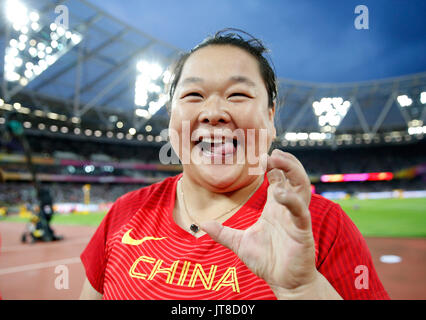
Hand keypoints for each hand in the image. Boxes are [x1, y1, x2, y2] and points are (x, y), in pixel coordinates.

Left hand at [201, 149, 336, 298]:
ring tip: (277, 161)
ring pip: (302, 187)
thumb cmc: (267, 261)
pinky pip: (300, 211)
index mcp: (275, 207)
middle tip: (272, 153)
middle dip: (286, 162)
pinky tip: (280, 193)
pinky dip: (292, 200)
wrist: (284, 283)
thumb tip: (202, 223)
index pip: (278, 179)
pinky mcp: (302, 230)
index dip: (273, 165)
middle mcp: (287, 208)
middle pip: (293, 177)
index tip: (260, 155)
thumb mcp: (239, 243)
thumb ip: (222, 233)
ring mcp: (296, 218)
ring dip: (292, 171)